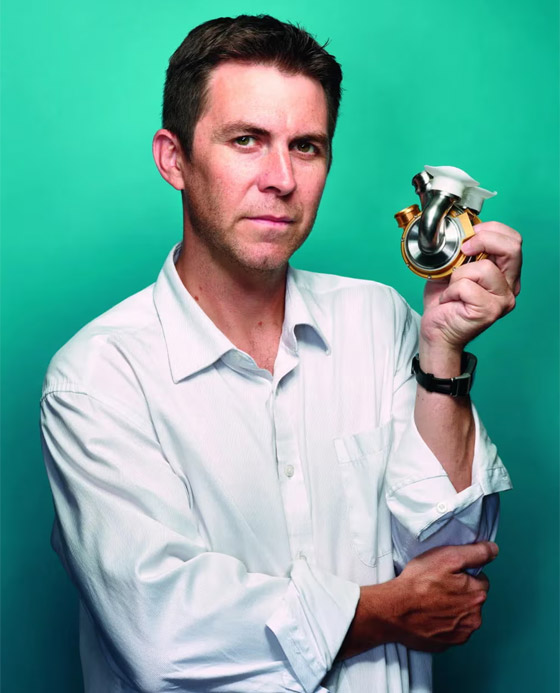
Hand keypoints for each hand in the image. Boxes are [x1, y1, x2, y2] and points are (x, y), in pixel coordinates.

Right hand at [387, 542, 496, 651]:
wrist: (394, 610)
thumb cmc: (418, 583)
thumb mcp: (447, 556)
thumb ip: (476, 553)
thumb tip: (494, 550)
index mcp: (477, 595)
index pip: (481, 579)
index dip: (463, 574)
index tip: (447, 573)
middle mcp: (474, 618)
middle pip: (472, 598)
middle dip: (459, 591)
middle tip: (437, 585)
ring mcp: (461, 634)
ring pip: (462, 615)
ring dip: (452, 608)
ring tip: (431, 600)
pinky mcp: (447, 644)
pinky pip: (451, 629)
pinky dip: (443, 622)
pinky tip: (429, 614)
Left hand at [420, 222, 521, 352]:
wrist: (436, 332)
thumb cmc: (444, 302)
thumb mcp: (453, 269)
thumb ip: (464, 252)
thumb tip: (463, 233)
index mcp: (504, 274)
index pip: (513, 241)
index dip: (492, 230)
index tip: (470, 233)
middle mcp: (509, 287)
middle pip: (512, 248)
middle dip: (483, 240)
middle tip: (464, 250)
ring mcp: (502, 300)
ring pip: (484, 268)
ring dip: (459, 275)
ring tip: (452, 289)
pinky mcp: (490, 310)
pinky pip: (467, 286)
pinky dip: (451, 290)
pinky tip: (449, 301)